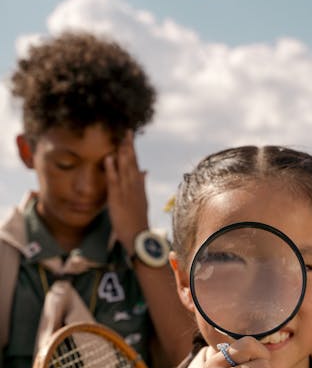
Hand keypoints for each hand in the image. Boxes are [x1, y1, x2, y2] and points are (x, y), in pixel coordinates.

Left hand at [105, 130, 148, 252]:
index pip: (136, 163)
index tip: (129, 136)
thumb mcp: (142, 200)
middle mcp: (135, 186)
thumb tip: (145, 170)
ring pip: (125, 168)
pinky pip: (114, 181)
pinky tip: (109, 157)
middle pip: (132, 162)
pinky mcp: (118, 199)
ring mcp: (127, 191)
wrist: (138, 237)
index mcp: (139, 186)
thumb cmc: (138, 221)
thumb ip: (142, 183)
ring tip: (120, 138)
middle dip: (129, 146)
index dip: (132, 150)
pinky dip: (112, 168)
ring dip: (123, 153)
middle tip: (126, 130)